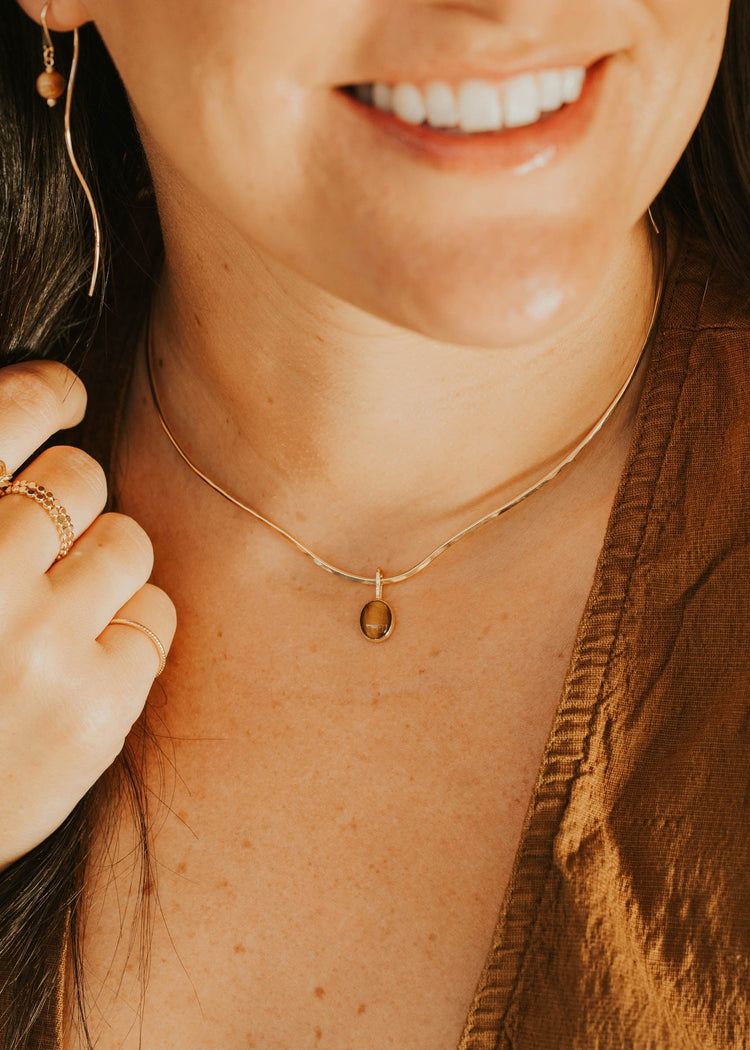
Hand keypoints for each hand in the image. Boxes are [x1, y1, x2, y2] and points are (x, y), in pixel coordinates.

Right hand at [0, 360, 175, 870]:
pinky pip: (155, 611)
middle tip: (44, 547)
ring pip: (128, 540)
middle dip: (67, 503)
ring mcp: (41, 641)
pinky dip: (128, 623)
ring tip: (63, 606)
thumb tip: (32, 437)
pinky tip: (85, 655)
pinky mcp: (97, 706)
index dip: (48, 393)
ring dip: (103, 561)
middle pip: (78, 476)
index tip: (65, 396)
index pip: (10, 410)